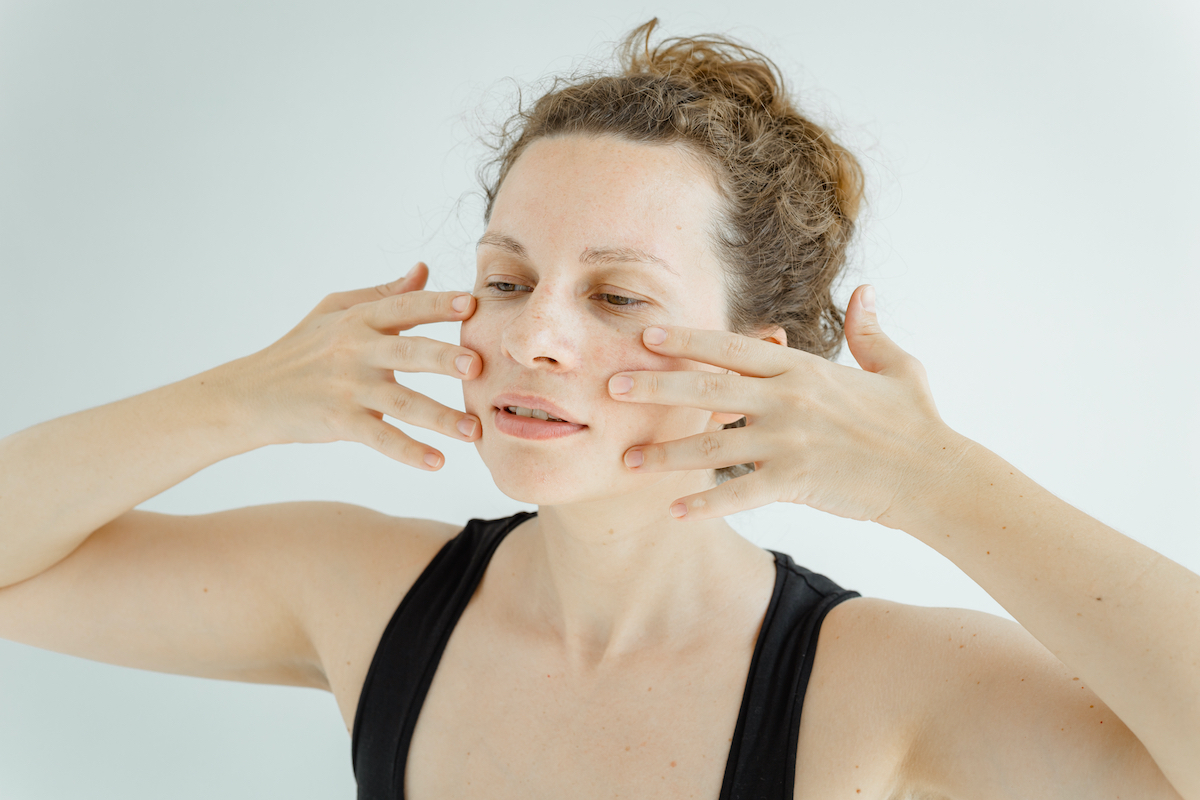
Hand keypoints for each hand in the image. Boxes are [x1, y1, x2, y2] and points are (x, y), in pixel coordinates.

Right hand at [228, 262, 481, 468]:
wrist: (251, 394)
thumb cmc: (300, 349)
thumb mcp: (335, 311)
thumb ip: (384, 294)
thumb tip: (423, 269)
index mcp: (359, 320)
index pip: (404, 307)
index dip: (438, 304)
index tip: (472, 304)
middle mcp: (355, 350)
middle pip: (407, 352)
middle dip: (443, 358)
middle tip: (478, 366)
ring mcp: (348, 388)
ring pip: (401, 401)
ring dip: (439, 417)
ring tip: (473, 430)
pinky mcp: (339, 421)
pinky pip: (380, 437)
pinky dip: (407, 451)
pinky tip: (436, 462)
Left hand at [608, 285, 970, 523]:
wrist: (935, 474)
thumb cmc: (916, 420)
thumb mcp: (895, 365)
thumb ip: (869, 329)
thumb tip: (865, 290)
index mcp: (802, 369)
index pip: (732, 347)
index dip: (687, 341)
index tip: (646, 335)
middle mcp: (788, 400)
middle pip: (708, 389)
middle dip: (656, 386)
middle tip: (611, 385)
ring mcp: (789, 441)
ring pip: (712, 446)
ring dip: (666, 453)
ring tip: (627, 458)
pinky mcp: (796, 481)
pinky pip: (739, 493)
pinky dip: (705, 503)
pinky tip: (673, 511)